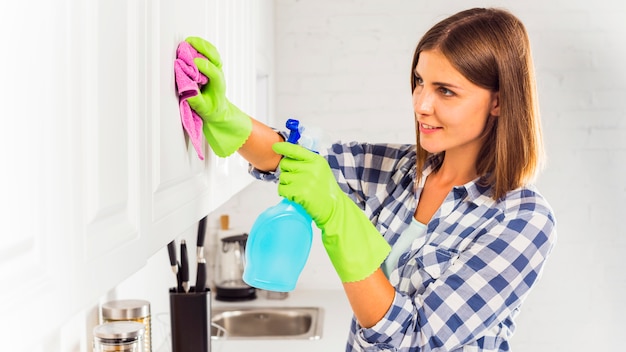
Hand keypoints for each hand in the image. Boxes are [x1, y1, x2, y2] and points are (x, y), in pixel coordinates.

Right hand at [185, 37, 251, 156]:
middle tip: (189, 44)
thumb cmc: (210, 109)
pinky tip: (190, 43)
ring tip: (188, 40)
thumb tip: (186, 88)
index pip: (214, 72)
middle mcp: (218, 74)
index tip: (193, 62)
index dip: (204, 66)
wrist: (218, 108)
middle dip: (203, 49)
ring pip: (213, 52)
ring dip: (201, 44)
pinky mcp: (211, 64)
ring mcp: (215, 68)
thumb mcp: (203, 109)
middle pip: (215, 57)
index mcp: (218, 85)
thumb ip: (195, 100)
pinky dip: (200, 46)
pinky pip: (208, 52)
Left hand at [273, 142, 390, 282]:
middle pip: (285, 164)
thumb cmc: (326, 191)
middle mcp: (311, 168)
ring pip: (282, 178)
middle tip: (296, 181)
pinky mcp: (299, 192)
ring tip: (298, 190)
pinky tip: (296, 197)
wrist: (334, 209)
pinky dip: (286, 194)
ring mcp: (305, 180)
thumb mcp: (321, 171)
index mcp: (316, 160)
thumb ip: (308, 162)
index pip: (296, 150)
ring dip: (286, 185)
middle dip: (287, 172)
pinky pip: (282, 189)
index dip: (284, 148)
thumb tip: (288, 155)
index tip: (276, 147)